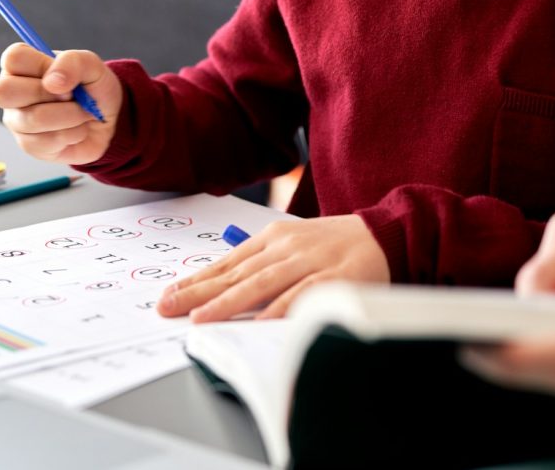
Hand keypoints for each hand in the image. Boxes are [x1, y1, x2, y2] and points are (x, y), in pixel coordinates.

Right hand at [0, 43, 123, 164]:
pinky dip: (74, 133)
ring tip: (83, 113)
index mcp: (21, 65)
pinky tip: (78, 129)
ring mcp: (16, 120)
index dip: (42, 67)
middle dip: (48, 94)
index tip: (63, 75)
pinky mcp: (28, 145)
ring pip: (32, 118)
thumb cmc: (92, 87)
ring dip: (71, 115)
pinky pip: (47, 141)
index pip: (12, 58)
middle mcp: (11, 92)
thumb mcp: (92, 65)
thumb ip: (72, 62)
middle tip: (72, 95)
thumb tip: (52, 82)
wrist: (108, 119)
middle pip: (3, 91)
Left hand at [157, 215, 389, 321]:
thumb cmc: (336, 244)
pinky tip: (259, 321)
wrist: (387, 232)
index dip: (196, 280)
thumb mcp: (295, 244)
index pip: (227, 262)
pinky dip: (281, 307)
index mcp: (274, 237)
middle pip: (237, 273)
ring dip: (230, 301)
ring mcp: (311, 261)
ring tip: (202, 318)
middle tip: (168, 308)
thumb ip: (264, 261)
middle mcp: (287, 247)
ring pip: (263, 283)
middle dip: (199, 293)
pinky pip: (303, 293)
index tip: (168, 295)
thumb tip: (225, 285)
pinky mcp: (335, 277)